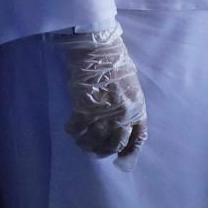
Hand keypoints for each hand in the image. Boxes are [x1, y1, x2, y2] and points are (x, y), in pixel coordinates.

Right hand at [60, 24, 146, 161]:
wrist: (98, 48)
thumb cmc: (115, 62)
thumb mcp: (131, 86)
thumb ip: (129, 105)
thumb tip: (121, 122)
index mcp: (137, 108)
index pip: (137, 138)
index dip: (129, 153)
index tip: (120, 159)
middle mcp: (123, 115)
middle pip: (115, 144)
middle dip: (104, 151)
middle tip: (95, 150)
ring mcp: (104, 113)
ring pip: (95, 140)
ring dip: (86, 144)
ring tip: (81, 142)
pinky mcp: (84, 109)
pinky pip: (77, 129)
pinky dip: (72, 131)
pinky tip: (70, 129)